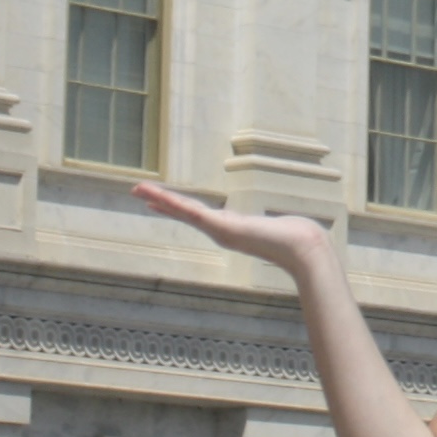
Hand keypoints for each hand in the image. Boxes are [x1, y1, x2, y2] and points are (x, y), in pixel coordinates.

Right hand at [130, 179, 338, 275]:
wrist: (301, 247)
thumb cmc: (293, 237)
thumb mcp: (276, 226)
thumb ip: (274, 225)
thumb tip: (283, 224)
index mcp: (227, 227)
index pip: (194, 212)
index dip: (174, 205)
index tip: (155, 201)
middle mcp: (219, 230)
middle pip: (182, 210)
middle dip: (159, 201)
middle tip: (135, 190)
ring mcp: (218, 230)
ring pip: (182, 210)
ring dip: (159, 199)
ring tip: (138, 189)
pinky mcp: (223, 227)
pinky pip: (193, 213)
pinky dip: (175, 205)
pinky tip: (159, 198)